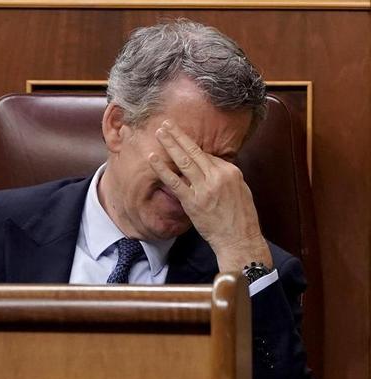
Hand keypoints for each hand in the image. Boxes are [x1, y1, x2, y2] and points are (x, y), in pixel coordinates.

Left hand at [149, 120, 271, 271]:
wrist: (240, 239)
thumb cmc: (241, 218)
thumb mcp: (240, 191)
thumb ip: (225, 177)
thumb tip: (211, 167)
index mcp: (231, 172)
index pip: (208, 156)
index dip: (193, 149)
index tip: (180, 140)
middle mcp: (218, 176)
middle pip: (195, 151)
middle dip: (179, 136)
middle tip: (167, 123)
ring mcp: (205, 188)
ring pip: (184, 161)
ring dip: (170, 145)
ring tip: (159, 132)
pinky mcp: (193, 201)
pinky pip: (175, 181)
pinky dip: (162, 168)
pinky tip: (152, 158)